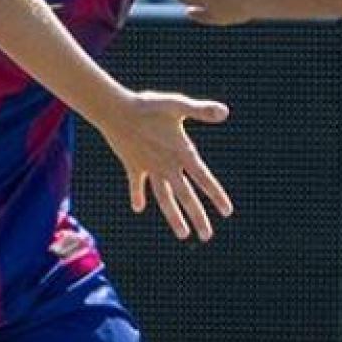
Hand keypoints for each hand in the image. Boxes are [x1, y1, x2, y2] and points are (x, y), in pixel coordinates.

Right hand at [95, 90, 232, 240]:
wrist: (115, 110)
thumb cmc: (147, 106)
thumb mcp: (177, 105)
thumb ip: (202, 110)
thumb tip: (225, 112)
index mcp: (181, 152)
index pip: (203, 178)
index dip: (216, 194)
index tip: (227, 212)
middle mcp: (166, 165)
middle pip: (185, 196)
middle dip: (197, 217)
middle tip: (207, 236)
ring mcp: (149, 168)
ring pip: (164, 198)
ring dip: (173, 216)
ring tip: (183, 234)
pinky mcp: (133, 165)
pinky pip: (137, 184)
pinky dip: (137, 195)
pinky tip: (138, 208)